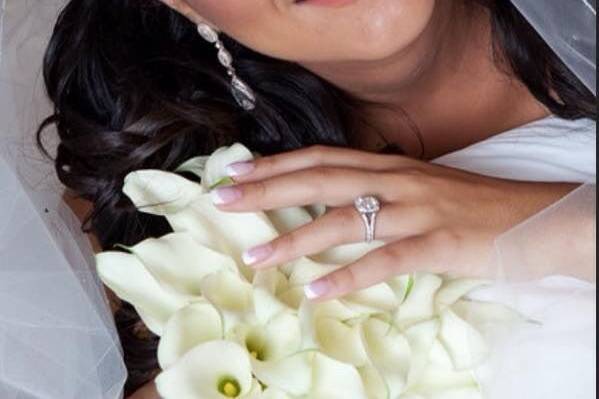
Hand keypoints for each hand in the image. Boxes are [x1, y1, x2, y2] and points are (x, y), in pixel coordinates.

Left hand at [211, 146, 575, 299]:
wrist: (529, 217)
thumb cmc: (468, 205)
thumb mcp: (416, 186)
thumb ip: (376, 188)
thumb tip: (332, 202)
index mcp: (388, 165)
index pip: (321, 158)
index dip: (278, 163)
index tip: (237, 171)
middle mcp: (395, 181)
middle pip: (320, 180)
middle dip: (268, 189)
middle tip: (223, 201)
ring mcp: (415, 211)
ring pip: (345, 220)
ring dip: (296, 238)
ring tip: (256, 258)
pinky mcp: (436, 243)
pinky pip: (385, 260)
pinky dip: (348, 276)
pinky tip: (317, 291)